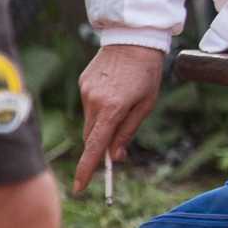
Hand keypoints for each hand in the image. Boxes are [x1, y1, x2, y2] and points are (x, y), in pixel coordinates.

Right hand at [75, 44, 165, 193]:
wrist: (134, 39)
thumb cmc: (147, 74)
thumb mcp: (146, 105)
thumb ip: (128, 132)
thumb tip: (115, 156)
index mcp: (113, 109)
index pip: (95, 146)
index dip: (87, 169)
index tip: (80, 187)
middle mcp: (95, 102)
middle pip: (91, 136)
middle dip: (100, 144)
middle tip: (115, 143)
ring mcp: (86, 92)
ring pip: (89, 121)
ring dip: (101, 123)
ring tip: (122, 102)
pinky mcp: (83, 83)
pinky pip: (88, 104)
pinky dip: (98, 107)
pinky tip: (113, 91)